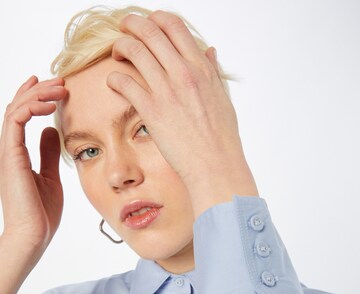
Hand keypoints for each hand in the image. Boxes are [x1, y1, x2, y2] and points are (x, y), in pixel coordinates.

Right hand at [0, 75, 66, 252]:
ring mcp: (7, 151)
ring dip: (38, 94)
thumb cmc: (41, 212)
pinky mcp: (10, 155)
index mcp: (17, 153)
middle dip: (38, 90)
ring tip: (60, 88)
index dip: (34, 97)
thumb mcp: (50, 176)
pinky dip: (32, 107)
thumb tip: (50, 131)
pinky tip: (50, 104)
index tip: (53, 86)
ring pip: (16, 109)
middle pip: (18, 107)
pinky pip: (16, 120)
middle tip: (61, 81)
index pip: (21, 117)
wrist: (34, 234)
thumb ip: (48, 153)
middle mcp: (9, 149)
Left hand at [106, 10, 257, 198]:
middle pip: (150, 30)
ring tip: (117, 54)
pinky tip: (114, 82)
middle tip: (124, 29)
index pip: (174, 25)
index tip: (148, 24)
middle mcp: (183, 73)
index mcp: (201, 68)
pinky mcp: (151, 111)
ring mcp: (166, 91)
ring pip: (133, 50)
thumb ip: (212, 72)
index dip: (156, 18)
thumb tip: (209, 51)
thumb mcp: (222, 98)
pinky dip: (114, 77)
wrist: (215, 165)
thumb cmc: (221, 137)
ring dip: (120, 46)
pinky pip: (124, 82)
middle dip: (131, 24)